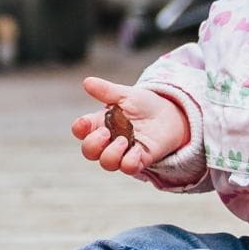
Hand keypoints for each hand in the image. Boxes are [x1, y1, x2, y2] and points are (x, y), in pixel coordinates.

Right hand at [70, 76, 187, 173]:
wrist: (169, 114)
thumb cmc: (144, 104)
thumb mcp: (126, 94)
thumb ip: (106, 90)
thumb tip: (87, 82)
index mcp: (101, 122)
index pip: (81, 130)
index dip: (79, 128)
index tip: (85, 122)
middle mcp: (108, 140)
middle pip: (89, 151)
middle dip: (93, 144)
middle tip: (105, 132)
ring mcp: (123, 152)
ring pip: (106, 163)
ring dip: (111, 154)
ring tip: (123, 141)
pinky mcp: (139, 160)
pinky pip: (128, 168)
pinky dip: (129, 162)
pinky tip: (137, 150)